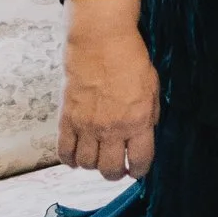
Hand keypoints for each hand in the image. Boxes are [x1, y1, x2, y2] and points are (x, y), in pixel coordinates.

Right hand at [59, 0, 157, 180]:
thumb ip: (148, 114)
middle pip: (110, 169)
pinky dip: (69, 159)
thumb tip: (143, 132)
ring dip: (92, 165)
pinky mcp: (67, 120)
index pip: (140, 160)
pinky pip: (64, 151)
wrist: (101, 43)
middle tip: (116, 168)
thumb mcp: (153, 87)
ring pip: (86, 164)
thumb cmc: (131, 60)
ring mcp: (87, 126)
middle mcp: (112, 129)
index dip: (139, 171)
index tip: (137, 171)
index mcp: (138, 121)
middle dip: (115, 174)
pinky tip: (76, 156)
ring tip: (97, 158)